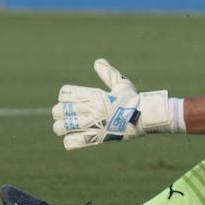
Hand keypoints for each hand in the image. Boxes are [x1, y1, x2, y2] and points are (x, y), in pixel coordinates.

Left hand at [51, 59, 173, 150]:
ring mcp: (92, 125)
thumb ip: (108, 73)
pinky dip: (69, 140)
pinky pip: (72, 142)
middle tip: (65, 114)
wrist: (144, 117)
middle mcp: (90, 109)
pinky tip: (73, 137)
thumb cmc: (133, 100)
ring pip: (62, 127)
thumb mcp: (121, 83)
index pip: (66, 94)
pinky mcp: (95, 139)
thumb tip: (97, 62)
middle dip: (59, 112)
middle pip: (60, 110)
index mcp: (94, 95)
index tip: (69, 98)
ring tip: (64, 127)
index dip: (64, 96)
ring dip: (61, 127)